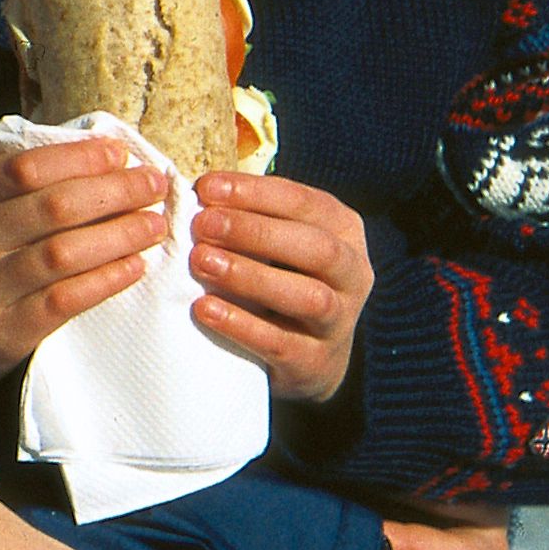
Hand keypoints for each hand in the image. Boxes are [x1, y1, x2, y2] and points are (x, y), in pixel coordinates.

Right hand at [0, 139, 172, 390]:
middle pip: (54, 207)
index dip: (81, 158)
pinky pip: (65, 300)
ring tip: (154, 224)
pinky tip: (135, 266)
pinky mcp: (3, 332)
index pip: (26, 167)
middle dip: (115, 192)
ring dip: (120, 235)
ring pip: (64, 253)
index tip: (122, 154)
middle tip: (155, 184)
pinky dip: (106, 280)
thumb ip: (24, 183)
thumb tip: (107, 157)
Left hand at [189, 171, 372, 402]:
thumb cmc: (282, 277)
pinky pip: (283, 343)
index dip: (255, 193)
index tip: (207, 188)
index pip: (304, 203)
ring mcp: (340, 321)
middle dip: (256, 232)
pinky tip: (205, 309)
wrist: (307, 355)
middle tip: (202, 225)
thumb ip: (247, 216)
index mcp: (343, 231)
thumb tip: (196, 193)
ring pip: (309, 297)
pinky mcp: (316, 361)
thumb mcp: (276, 241)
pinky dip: (242, 325)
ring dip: (251, 277)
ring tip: (202, 262)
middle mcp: (352, 274)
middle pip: (316, 248)